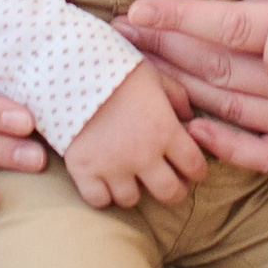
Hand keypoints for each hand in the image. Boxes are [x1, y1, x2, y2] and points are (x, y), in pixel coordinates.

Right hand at [62, 58, 209, 210]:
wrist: (70, 67)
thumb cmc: (116, 67)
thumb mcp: (154, 76)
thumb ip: (177, 97)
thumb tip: (189, 118)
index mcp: (165, 130)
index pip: (195, 166)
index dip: (197, 171)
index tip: (191, 169)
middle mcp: (143, 155)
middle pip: (170, 193)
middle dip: (173, 190)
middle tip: (167, 182)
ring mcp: (112, 166)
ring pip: (131, 200)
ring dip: (133, 190)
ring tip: (129, 177)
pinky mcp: (83, 170)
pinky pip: (98, 200)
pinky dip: (102, 194)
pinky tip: (103, 180)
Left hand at [122, 0, 267, 175]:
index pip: (229, 25)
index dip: (178, 18)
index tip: (135, 11)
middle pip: (220, 68)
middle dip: (165, 51)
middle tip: (121, 38)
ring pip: (233, 107)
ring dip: (183, 92)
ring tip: (140, 74)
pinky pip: (266, 155)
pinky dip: (229, 147)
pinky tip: (195, 130)